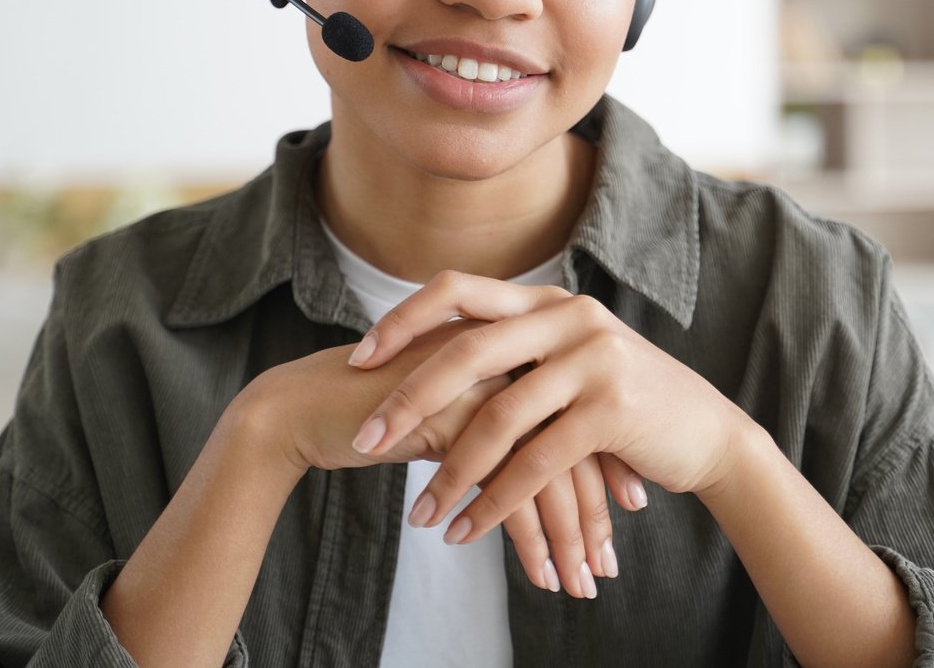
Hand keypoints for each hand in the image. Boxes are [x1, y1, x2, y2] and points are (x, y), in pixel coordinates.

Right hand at [241, 318, 647, 596]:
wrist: (306, 406)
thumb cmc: (378, 410)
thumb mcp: (453, 409)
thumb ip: (499, 419)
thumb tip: (549, 461)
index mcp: (516, 345)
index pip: (582, 413)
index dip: (607, 470)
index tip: (627, 515)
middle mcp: (510, 358)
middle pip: (575, 445)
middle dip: (594, 516)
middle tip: (607, 570)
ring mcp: (486, 385)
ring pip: (550, 472)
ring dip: (568, 539)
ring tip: (577, 587)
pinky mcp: (458, 418)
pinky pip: (509, 489)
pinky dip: (528, 541)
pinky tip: (539, 577)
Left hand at [346, 271, 752, 548]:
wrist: (705, 433)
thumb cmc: (623, 402)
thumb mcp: (567, 359)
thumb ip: (513, 352)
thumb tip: (431, 366)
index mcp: (546, 299)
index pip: (457, 291)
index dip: (402, 321)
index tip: (357, 359)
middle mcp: (567, 316)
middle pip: (466, 351)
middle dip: (408, 399)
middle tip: (365, 438)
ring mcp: (593, 359)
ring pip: (498, 416)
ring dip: (450, 471)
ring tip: (418, 514)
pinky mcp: (612, 410)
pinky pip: (535, 462)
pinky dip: (495, 502)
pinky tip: (467, 530)